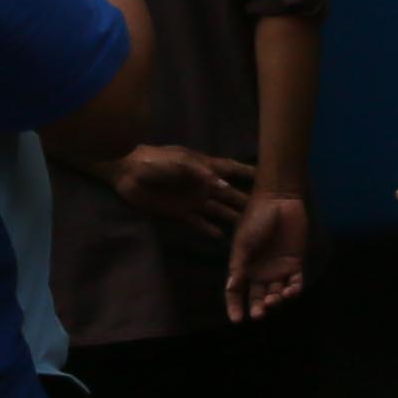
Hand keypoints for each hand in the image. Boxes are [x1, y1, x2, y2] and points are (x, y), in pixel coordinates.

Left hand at [105, 143, 253, 239]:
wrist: (127, 172)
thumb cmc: (155, 161)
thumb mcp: (180, 162)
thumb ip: (202, 174)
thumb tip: (226, 187)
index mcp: (205, 167)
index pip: (233, 169)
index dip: (249, 173)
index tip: (269, 178)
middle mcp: (204, 184)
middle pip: (230, 194)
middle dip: (247, 201)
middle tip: (267, 214)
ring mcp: (193, 200)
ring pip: (218, 210)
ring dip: (231, 218)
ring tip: (248, 230)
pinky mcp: (180, 213)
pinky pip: (199, 223)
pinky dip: (209, 229)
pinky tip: (221, 237)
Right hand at [226, 189, 313, 320]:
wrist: (279, 200)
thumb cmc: (256, 218)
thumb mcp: (243, 242)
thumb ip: (238, 266)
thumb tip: (231, 288)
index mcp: (244, 267)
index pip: (236, 292)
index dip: (234, 306)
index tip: (236, 320)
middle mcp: (260, 271)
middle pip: (257, 297)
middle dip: (258, 308)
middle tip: (259, 314)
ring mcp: (278, 268)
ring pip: (277, 293)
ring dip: (276, 300)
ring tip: (274, 299)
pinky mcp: (295, 263)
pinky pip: (295, 282)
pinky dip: (294, 289)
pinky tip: (291, 291)